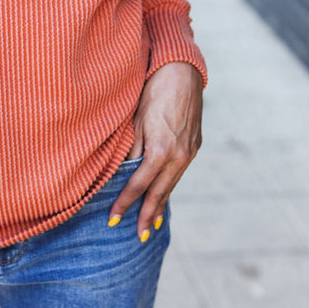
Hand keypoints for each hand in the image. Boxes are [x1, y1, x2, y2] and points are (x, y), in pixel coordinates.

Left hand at [109, 62, 202, 240]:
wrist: (182, 72)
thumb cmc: (152, 91)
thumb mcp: (136, 120)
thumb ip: (131, 149)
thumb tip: (123, 172)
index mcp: (160, 150)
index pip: (138, 185)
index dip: (125, 203)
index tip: (113, 218)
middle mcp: (178, 156)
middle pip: (159, 192)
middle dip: (147, 215)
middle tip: (138, 236)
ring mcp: (189, 152)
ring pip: (171, 184)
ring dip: (160, 204)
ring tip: (151, 223)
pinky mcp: (195, 145)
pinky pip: (179, 172)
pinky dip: (169, 186)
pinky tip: (163, 194)